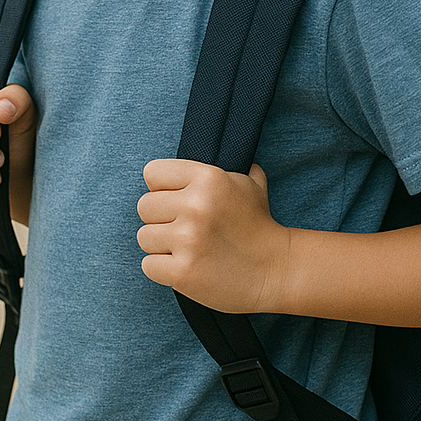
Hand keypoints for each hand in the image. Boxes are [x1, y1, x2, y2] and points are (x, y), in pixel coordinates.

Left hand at [136, 158, 288, 313]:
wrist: (276, 272)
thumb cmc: (259, 227)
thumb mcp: (250, 184)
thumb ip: (226, 167)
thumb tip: (221, 148)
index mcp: (208, 178)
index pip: (152, 173)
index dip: (163, 189)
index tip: (178, 202)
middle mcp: (195, 205)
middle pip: (144, 206)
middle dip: (161, 219)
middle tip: (186, 230)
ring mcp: (187, 239)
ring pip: (144, 237)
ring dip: (162, 246)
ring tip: (189, 249)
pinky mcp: (182, 272)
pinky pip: (148, 265)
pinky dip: (164, 270)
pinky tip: (188, 267)